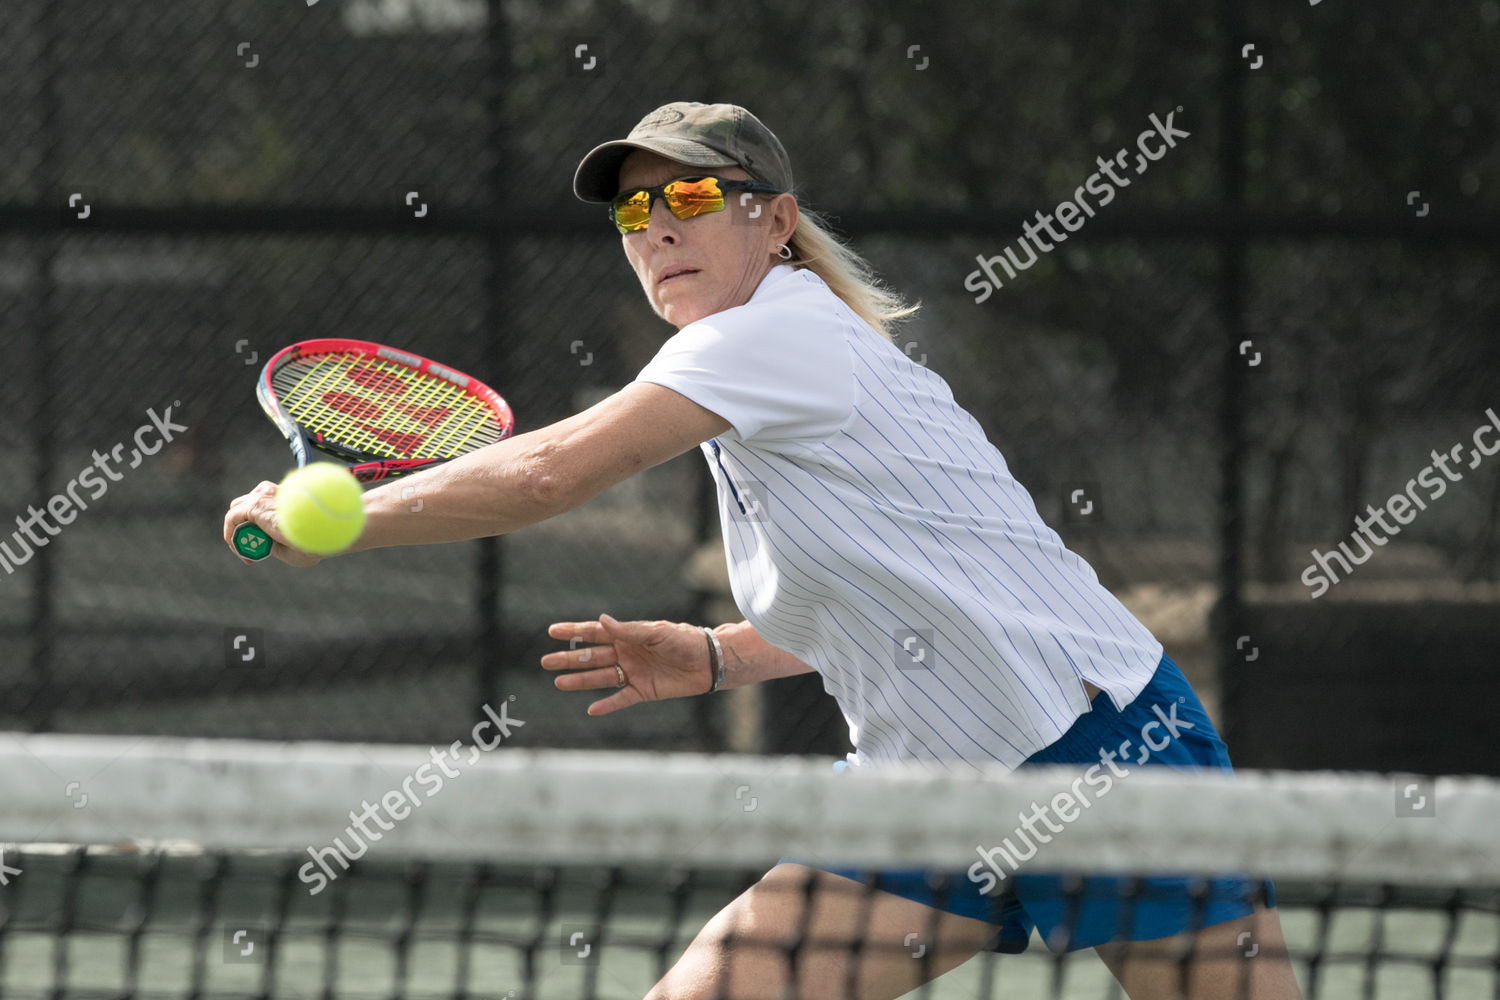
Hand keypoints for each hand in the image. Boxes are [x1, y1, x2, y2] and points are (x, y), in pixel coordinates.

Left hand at [222, 480, 322, 567]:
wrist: (319, 533)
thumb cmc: (312, 542)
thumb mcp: (292, 543)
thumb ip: (276, 540)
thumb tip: (262, 545)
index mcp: (287, 498)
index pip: (263, 504)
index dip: (258, 526)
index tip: (263, 547)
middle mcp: (273, 493)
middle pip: (247, 507)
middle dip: (245, 528)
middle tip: (251, 550)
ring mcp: (263, 496)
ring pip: (238, 512)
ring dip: (238, 532)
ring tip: (244, 552)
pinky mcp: (254, 505)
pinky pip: (232, 518)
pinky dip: (231, 534)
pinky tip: (238, 549)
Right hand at [543, 614, 713, 715]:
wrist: (709, 661)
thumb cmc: (685, 640)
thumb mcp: (656, 632)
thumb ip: (628, 630)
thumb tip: (601, 621)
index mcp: (628, 635)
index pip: (594, 633)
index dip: (573, 631)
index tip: (552, 631)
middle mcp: (626, 653)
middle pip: (591, 657)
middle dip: (569, 659)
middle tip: (545, 662)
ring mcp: (633, 673)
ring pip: (600, 677)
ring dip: (580, 680)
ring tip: (558, 683)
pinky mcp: (644, 691)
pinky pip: (621, 699)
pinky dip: (607, 705)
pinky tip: (591, 709)